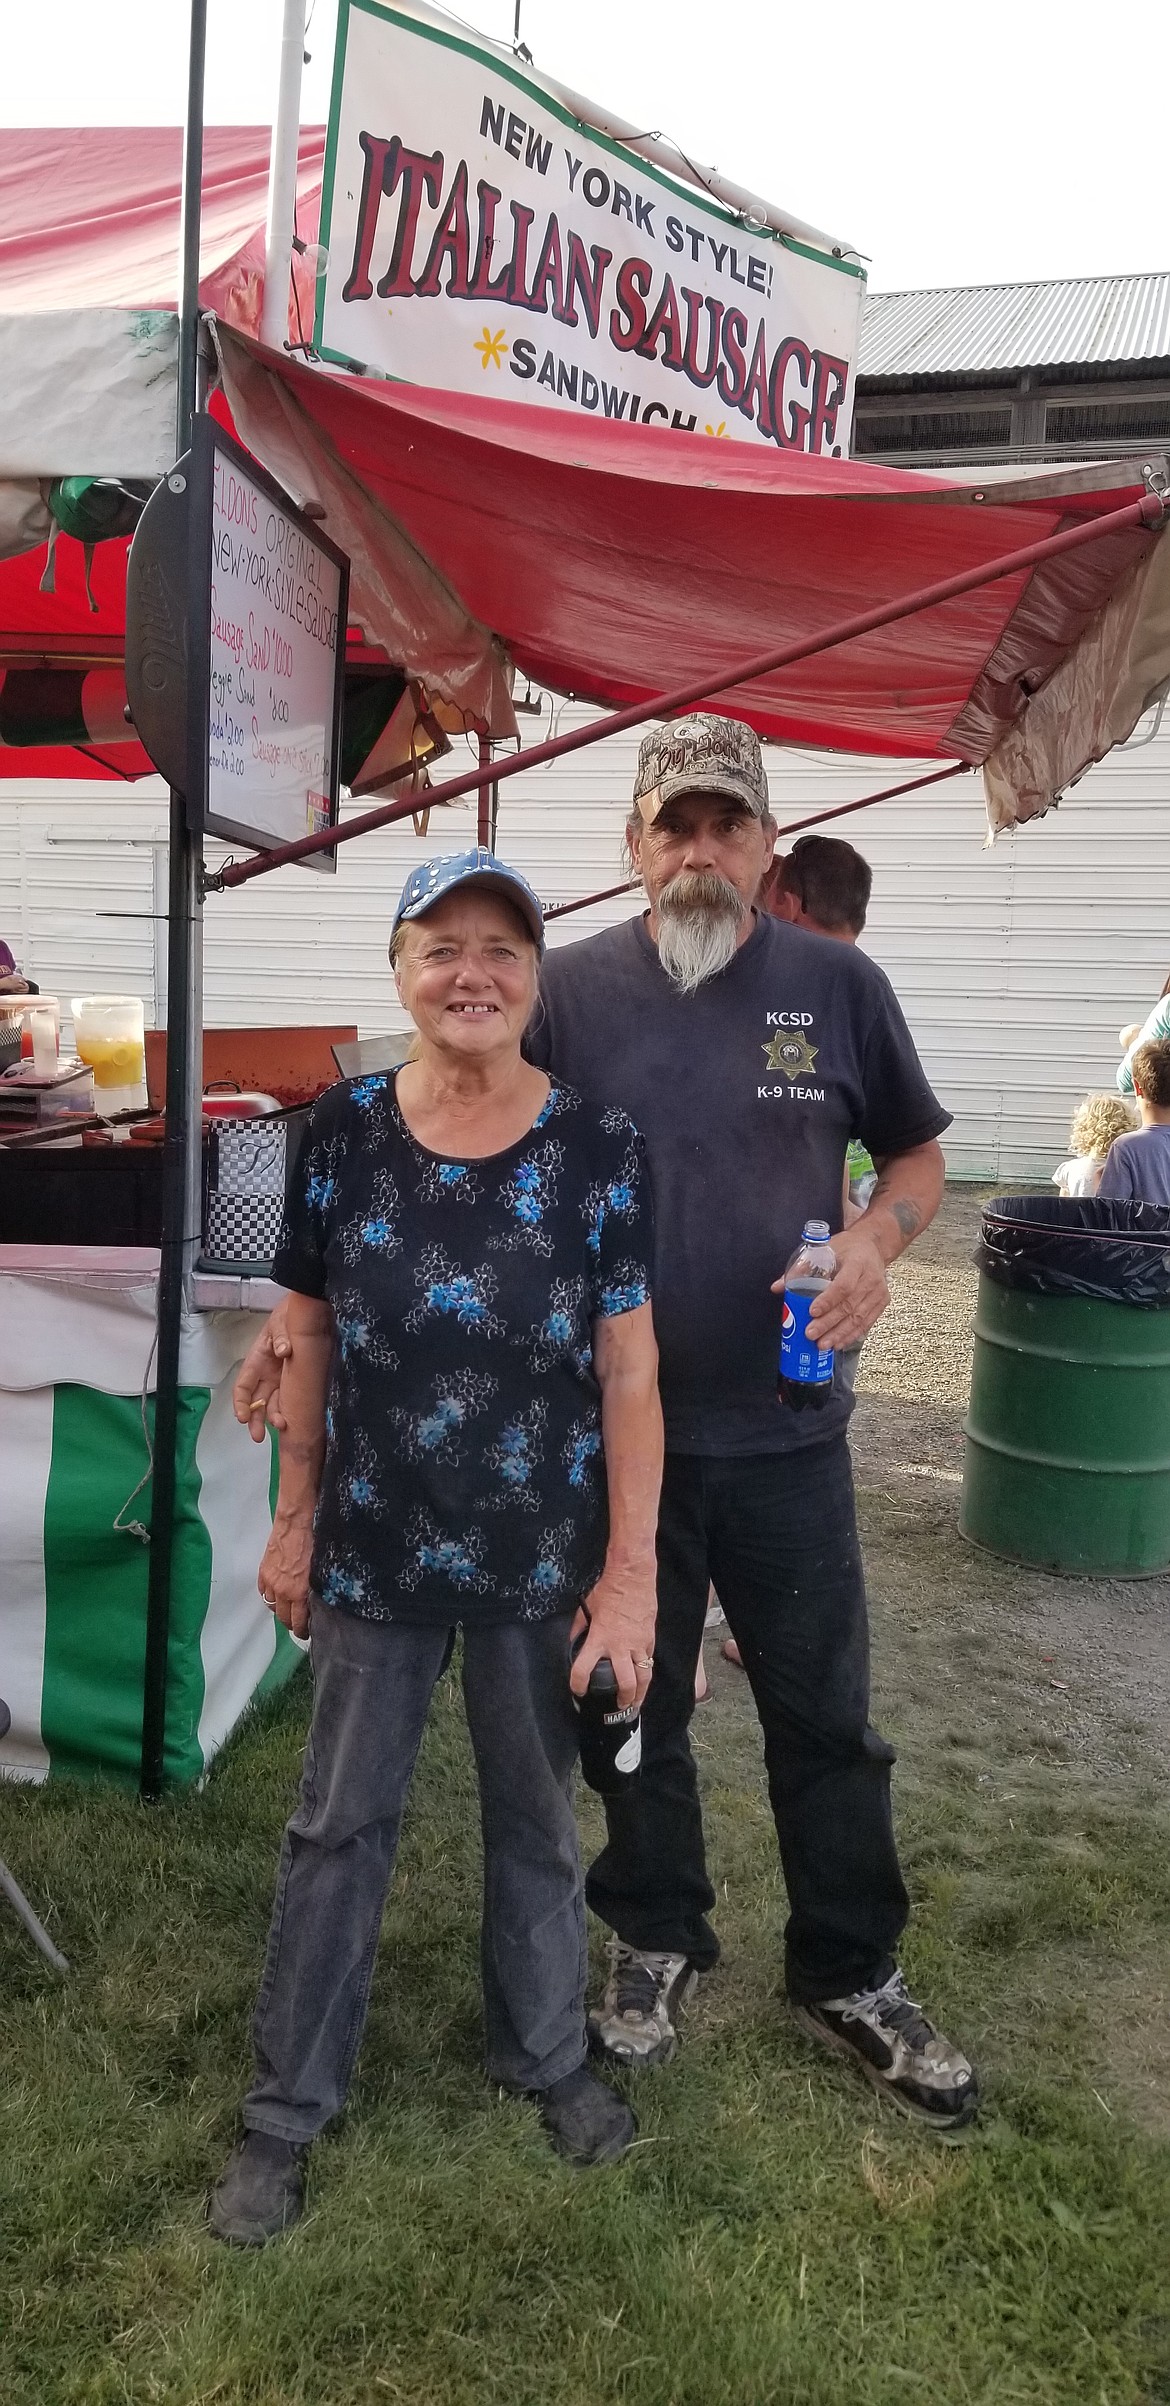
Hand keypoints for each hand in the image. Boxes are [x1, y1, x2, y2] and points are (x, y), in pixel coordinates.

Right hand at [233, 1303, 291, 1441]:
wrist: (305, 1312)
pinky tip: (293, 1419)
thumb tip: (284, 1350)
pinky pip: (289, 1398)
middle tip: (257, 1436)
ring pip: (272, 1403)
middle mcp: (266, 1374)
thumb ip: (281, 1336)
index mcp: (257, 1361)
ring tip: (281, 1428)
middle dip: (255, 1419)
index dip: (240, 1403)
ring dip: (272, 1417)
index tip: (242, 1417)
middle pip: (256, 1401)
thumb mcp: (281, 1323)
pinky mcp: (294, 1380)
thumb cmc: (286, 1317)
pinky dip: (289, 1409)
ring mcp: (280, 1378)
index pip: (243, 1386)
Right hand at [258, 1513, 313, 1639]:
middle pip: (283, 1618)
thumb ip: (317, 1590)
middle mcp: (282, 1591)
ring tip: (289, 1609)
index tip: (307, 1632)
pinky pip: (263, 1592)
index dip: (302, 1631)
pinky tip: (277, 1594)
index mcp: (299, 1592)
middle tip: (299, 1624)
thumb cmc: (314, 1542)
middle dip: (292, 1624)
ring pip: (272, 1606)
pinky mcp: (263, 1571)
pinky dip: (270, 1596)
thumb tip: (317, 1603)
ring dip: (280, 1610)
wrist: (296, 1522)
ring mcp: (270, 1581)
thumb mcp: (321, 1570)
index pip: (298, 1622)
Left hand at [570, 1556, 657, 1710]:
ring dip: (640, 1694)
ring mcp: (638, 1644)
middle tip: (619, 1707)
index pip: (584, 1669)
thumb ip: (579, 1630)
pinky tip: (642, 1677)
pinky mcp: (650, 1639)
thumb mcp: (586, 1610)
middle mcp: (620, 1647)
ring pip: (644, 1677)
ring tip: (636, 1703)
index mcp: (599, 1639)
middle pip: (626, 1683)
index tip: (578, 1691)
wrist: (632, 1578)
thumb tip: (574, 1643)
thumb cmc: (607, 1591)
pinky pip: (648, 1660)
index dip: (578, 1684)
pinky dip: (645, 1671)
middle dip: (623, 1699)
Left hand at [771, 1227, 890, 1352]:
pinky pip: (866, 1323)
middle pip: (849, 1305)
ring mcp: (879, 1292)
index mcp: (858, 1262)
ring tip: (823, 1344)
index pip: (843, 1285)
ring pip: (858, 1318)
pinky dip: (851, 1335)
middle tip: (811, 1334)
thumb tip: (777, 1287)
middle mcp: (871, 1278)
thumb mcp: (825, 1249)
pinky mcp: (881, 1303)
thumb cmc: (847, 1248)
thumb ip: (801, 1268)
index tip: (812, 1312)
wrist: (872, 1246)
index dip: (828, 1301)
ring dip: (839, 1334)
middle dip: (829, 1323)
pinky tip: (838, 1343)